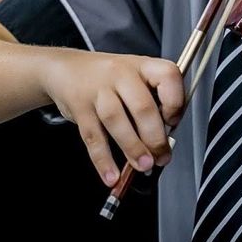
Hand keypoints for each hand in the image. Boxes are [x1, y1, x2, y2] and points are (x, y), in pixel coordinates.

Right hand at [41, 49, 182, 186]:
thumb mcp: (134, 78)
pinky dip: (103, 160)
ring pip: (116, 120)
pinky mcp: (80, 108)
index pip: (167, 76)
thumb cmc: (107, 77)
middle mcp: (120, 74)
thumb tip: (164, 141)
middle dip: (155, 138)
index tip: (173, 122)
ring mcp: (98, 90)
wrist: (66, 68)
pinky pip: (93, 137)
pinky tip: (112, 174)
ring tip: (142, 166)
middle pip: (142, 106)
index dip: (175, 102)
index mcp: (141, 66)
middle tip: (160, 157)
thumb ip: (151, 104)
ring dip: (132, 148)